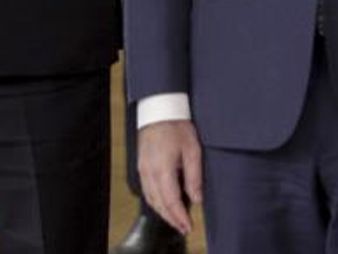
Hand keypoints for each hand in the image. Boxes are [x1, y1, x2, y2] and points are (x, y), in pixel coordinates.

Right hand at [138, 119, 203, 235]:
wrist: (160, 110)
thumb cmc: (178, 127)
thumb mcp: (193, 151)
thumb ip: (194, 177)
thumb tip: (197, 198)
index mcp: (163, 169)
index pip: (171, 201)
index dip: (179, 216)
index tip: (188, 226)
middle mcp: (149, 173)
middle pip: (159, 204)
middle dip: (171, 218)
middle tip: (183, 228)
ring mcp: (143, 170)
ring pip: (151, 199)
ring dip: (163, 212)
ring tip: (176, 219)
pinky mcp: (141, 167)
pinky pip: (147, 190)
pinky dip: (156, 201)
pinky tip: (164, 203)